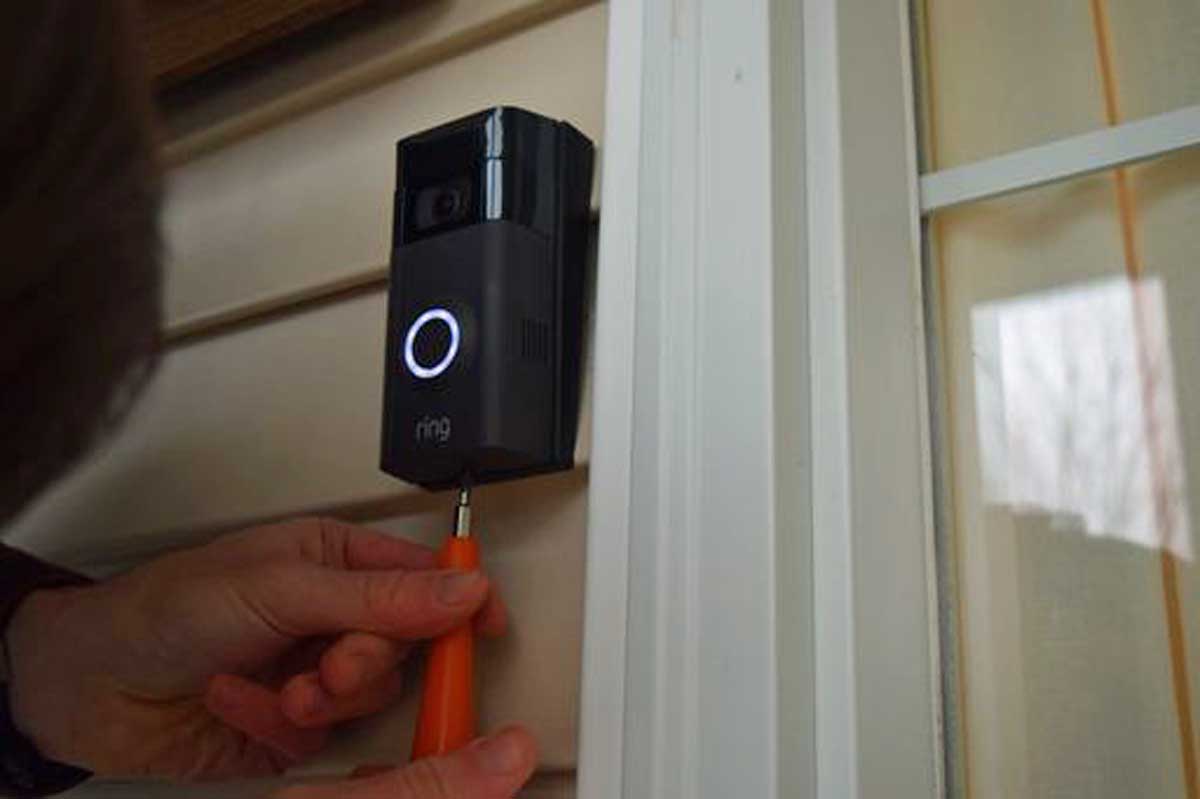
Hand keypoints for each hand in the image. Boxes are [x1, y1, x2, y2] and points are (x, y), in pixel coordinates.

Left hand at [5, 517, 535, 795]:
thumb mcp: (279, 588)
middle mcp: (329, 614)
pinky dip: (285, 727)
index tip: (486, 624)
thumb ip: (377, 595)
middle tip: (330, 667)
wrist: (88, 688)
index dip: (459, 597)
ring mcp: (313, 670)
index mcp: (333, 559)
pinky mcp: (293, 725)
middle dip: (365, 662)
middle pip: (403, 644)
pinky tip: (242, 704)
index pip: (422, 574)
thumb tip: (460, 588)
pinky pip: (329, 738)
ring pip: (372, 695)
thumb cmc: (163, 610)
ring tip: (278, 688)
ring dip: (323, 698)